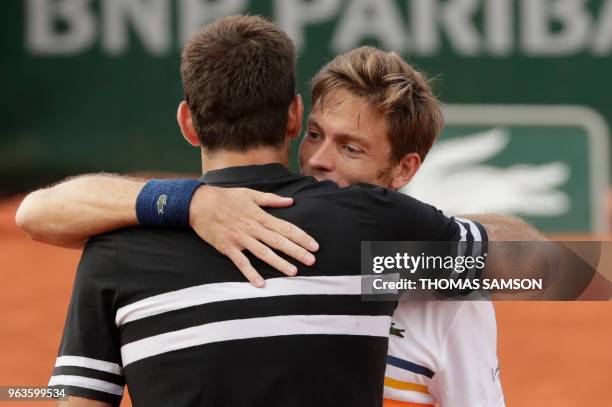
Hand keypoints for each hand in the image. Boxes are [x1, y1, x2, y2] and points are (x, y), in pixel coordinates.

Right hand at [189, 185, 318, 286]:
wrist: (198, 203)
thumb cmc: (225, 197)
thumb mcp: (250, 194)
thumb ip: (271, 199)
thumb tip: (290, 201)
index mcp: (260, 215)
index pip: (285, 227)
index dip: (301, 237)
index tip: (314, 245)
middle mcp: (252, 228)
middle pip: (278, 241)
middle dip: (296, 251)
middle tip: (312, 261)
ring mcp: (240, 239)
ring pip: (263, 253)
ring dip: (279, 263)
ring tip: (293, 272)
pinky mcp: (227, 248)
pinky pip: (241, 262)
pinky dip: (250, 273)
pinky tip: (261, 283)